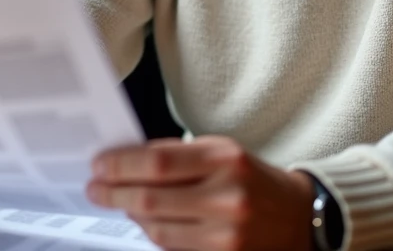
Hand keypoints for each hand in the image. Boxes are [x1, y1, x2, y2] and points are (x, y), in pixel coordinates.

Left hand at [87, 136, 313, 250]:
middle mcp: (226, 196)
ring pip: (157, 227)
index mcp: (224, 159)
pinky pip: (173, 246)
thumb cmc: (251, 177)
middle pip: (151, 197)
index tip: (99, 165)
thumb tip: (127, 160)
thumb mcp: (221, 151)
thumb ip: (178, 154)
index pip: (158, 161)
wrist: (297, 216)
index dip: (121, 165)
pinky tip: (144, 220)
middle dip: (114, 193)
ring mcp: (226, 232)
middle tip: (95, 188)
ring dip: (130, 214)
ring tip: (119, 202)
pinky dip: (152, 232)